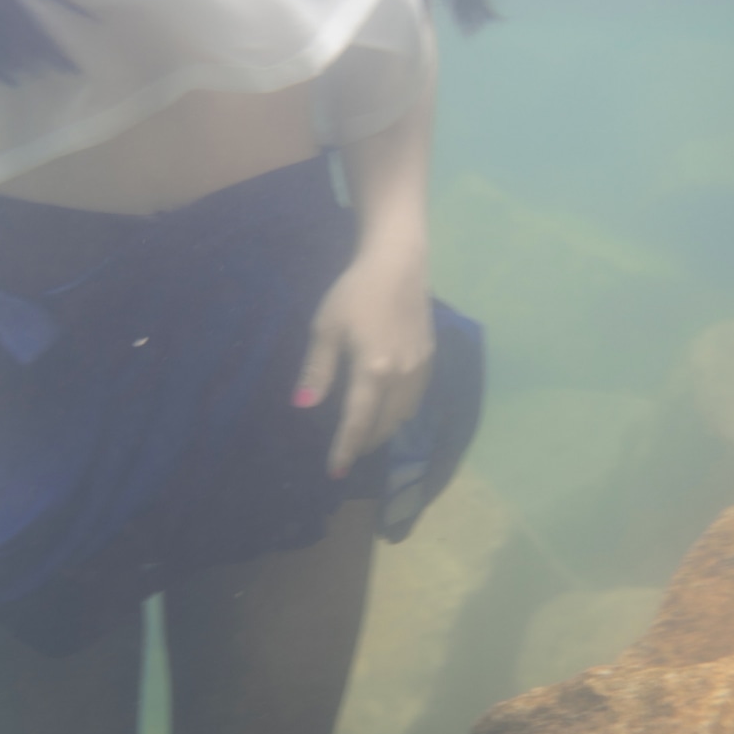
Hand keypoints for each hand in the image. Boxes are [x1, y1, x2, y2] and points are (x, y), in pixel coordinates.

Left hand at [293, 250, 433, 479]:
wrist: (399, 261)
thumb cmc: (355, 291)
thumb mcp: (326, 327)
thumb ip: (316, 370)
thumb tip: (302, 406)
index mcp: (373, 371)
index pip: (357, 422)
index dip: (345, 450)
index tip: (334, 471)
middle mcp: (402, 377)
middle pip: (384, 426)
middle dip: (365, 443)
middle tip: (347, 453)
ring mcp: (421, 369)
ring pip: (404, 416)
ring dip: (384, 430)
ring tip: (365, 434)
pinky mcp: (431, 359)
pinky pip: (416, 399)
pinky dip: (400, 412)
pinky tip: (387, 407)